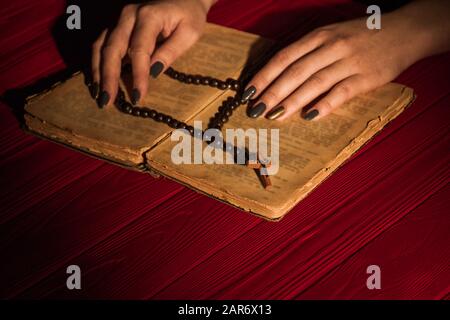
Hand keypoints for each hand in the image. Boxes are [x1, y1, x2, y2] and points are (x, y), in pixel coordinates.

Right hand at [91, 0, 215, 106]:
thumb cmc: (189, 15)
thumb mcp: (189, 33)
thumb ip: (171, 51)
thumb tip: (153, 72)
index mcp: (149, 16)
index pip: (139, 50)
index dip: (137, 75)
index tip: (138, 96)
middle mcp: (128, 15)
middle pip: (112, 49)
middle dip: (108, 77)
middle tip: (107, 101)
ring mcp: (119, 19)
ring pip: (101, 46)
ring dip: (98, 72)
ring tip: (99, 95)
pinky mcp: (117, 25)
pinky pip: (102, 44)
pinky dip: (98, 63)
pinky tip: (99, 80)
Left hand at [244, 0, 449, 120]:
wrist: (404, 31)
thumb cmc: (360, 36)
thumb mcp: (331, 35)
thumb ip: (307, 54)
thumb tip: (280, 80)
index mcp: (318, 36)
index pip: (283, 57)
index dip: (263, 76)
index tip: (247, 93)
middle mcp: (331, 46)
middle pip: (294, 72)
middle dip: (271, 93)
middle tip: (255, 111)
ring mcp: (349, 61)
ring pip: (314, 82)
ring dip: (291, 101)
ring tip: (274, 116)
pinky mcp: (367, 76)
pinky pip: (342, 92)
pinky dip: (325, 104)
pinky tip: (310, 116)